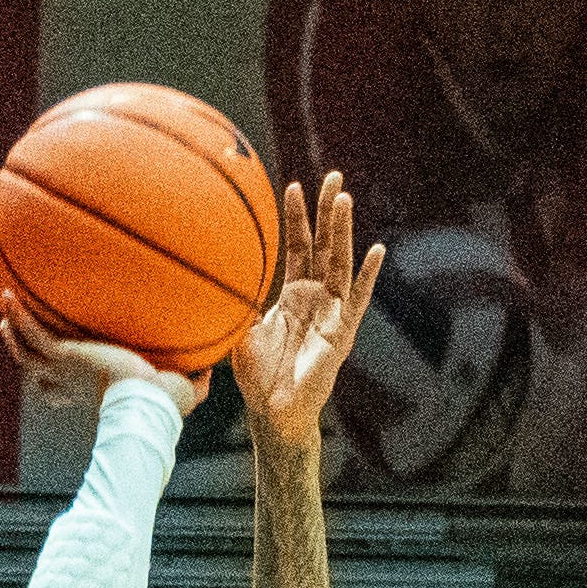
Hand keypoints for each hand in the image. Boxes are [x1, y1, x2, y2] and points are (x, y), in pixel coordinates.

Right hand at [0, 291, 203, 422]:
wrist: (145, 400)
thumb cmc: (164, 404)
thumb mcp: (183, 388)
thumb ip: (196, 380)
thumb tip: (212, 371)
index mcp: (95, 391)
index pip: (68, 392)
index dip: (56, 389)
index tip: (53, 385)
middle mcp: (73, 383)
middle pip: (39, 374)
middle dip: (28, 359)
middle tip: (19, 340)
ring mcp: (63, 370)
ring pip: (26, 352)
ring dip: (14, 333)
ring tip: (5, 311)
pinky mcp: (61, 356)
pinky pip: (32, 332)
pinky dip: (18, 315)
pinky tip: (7, 293)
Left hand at [221, 172, 380, 454]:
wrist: (272, 412)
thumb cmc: (256, 376)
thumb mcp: (239, 329)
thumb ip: (235, 301)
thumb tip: (209, 274)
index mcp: (292, 294)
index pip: (298, 246)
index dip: (296, 218)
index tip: (293, 185)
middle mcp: (315, 297)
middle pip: (325, 245)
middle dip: (327, 210)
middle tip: (332, 175)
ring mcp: (331, 312)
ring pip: (340, 262)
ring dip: (343, 230)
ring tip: (343, 198)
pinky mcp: (342, 332)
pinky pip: (358, 300)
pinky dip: (369, 276)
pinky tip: (377, 251)